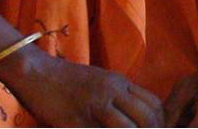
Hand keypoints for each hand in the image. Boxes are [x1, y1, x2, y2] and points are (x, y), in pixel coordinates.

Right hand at [4, 51, 162, 126]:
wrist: (38, 73)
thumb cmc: (69, 80)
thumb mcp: (102, 81)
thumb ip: (120, 96)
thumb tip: (138, 116)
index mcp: (120, 82)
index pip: (153, 103)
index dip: (160, 122)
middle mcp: (112, 92)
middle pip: (146, 117)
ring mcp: (95, 106)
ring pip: (127, 128)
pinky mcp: (76, 121)